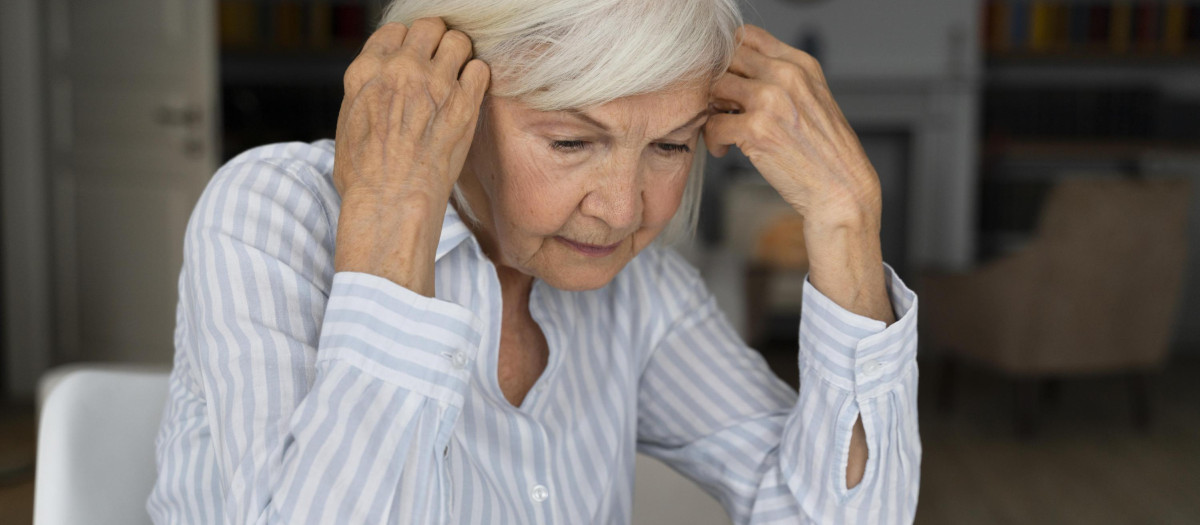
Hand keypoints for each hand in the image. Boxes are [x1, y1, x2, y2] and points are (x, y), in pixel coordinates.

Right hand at [332, 17, 489, 295]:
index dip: (406, 44)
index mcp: (366, 72)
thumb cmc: (365, 178)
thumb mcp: (347, 126)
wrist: (390, 203)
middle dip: (436, 40)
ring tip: (458, 75)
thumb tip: (376, 88)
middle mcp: (400, 69)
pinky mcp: (463, 103)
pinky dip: (477, 78)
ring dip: (460, 55)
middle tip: (441, 61)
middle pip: (428, 27)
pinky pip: (480, 69)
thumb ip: (365, 94)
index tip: (413, 59)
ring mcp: (434, 84)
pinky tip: (470, 95)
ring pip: (458, 41)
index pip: (394, 31)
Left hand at [705, 25, 880, 232]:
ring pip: (715, 88)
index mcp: (801, 64)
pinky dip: (713, 140)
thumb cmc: (825, 151)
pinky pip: (713, 124)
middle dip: (718, 83)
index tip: (730, 80)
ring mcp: (771, 101)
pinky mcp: (756, 130)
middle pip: (727, 59)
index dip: (730, 58)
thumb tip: (737, 73)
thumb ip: (781, 79)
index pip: (749, 37)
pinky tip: (725, 150)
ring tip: (724, 129)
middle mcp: (787, 76)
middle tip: (722, 107)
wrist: (841, 188)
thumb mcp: (812, 99)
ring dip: (711, 110)